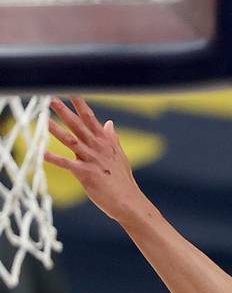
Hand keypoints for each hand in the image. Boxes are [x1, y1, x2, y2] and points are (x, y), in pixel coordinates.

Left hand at [45, 98, 146, 223]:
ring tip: (44, 120)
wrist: (128, 201)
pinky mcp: (87, 174)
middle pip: (79, 126)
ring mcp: (92, 160)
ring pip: (72, 141)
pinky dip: (56, 159)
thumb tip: (108, 122)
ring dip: (57, 130)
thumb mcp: (119, 156)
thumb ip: (111, 138)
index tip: (72, 91)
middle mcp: (98, 148)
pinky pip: (68, 164)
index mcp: (106, 142)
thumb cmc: (122, 180)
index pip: (91, 119)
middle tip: (52, 99)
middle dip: (65, 112)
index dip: (81, 105)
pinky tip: (42, 153)